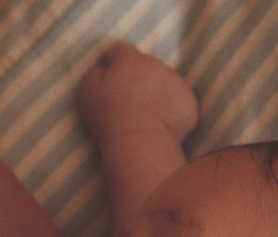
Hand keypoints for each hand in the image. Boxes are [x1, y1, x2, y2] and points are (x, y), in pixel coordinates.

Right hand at [77, 44, 197, 150]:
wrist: (140, 145)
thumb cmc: (110, 120)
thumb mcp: (88, 94)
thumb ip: (95, 74)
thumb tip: (103, 69)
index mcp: (130, 61)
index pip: (120, 50)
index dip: (113, 65)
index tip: (110, 82)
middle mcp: (156, 65)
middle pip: (145, 65)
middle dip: (137, 78)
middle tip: (128, 103)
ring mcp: (176, 82)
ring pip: (165, 81)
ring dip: (156, 92)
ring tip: (146, 116)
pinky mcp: (189, 102)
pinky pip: (180, 101)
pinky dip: (172, 110)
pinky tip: (161, 125)